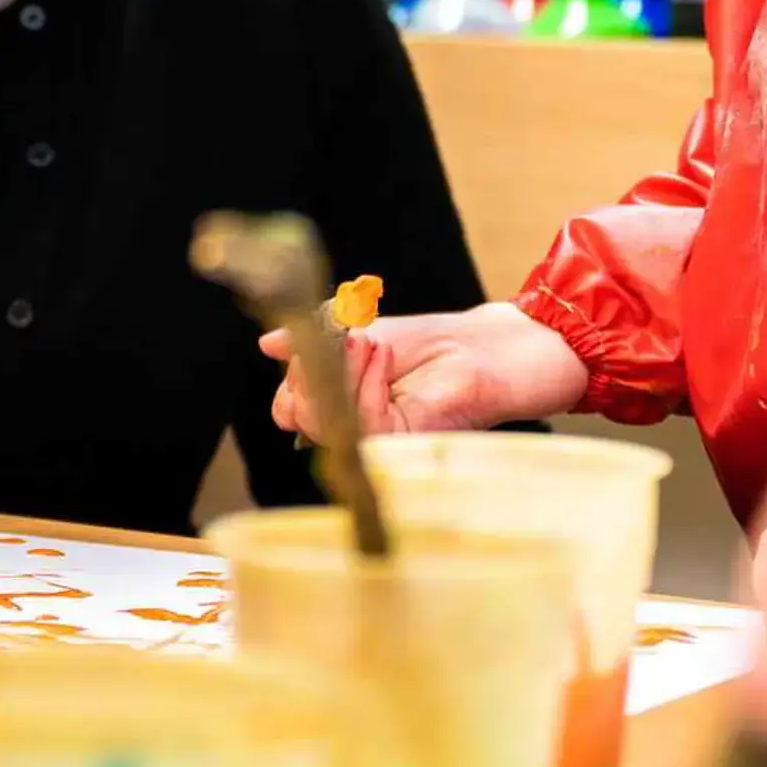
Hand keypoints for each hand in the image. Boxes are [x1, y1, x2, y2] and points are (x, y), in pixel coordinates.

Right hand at [259, 301, 588, 438]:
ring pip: (324, 421)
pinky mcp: (407, 440)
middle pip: (296, 415)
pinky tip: (382, 354)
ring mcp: (382, 437)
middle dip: (308, 370)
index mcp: (345, 401)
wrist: (499, 347)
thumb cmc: (442, 341)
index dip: (290, 375)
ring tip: (372, 341)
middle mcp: (359, 426)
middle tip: (342, 338)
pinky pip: (362, 422)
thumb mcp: (366, 326)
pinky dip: (364, 381)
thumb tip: (267, 344)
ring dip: (339, 369)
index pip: (290, 406)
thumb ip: (319, 335)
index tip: (306, 341)